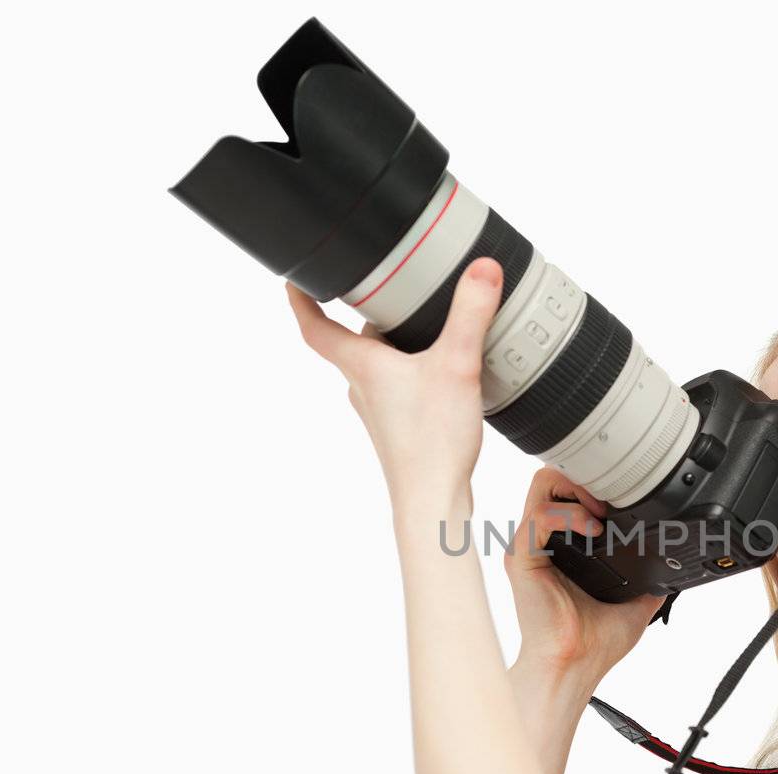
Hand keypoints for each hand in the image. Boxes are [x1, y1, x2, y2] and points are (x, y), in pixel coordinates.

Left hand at [285, 257, 503, 515]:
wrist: (432, 501)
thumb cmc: (431, 442)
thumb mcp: (456, 365)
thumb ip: (469, 314)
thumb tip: (482, 269)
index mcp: (362, 366)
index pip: (315, 326)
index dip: (301, 299)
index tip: (296, 279)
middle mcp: (363, 387)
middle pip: (356, 341)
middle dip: (373, 315)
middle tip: (392, 289)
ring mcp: (379, 411)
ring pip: (380, 366)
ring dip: (398, 346)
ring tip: (429, 328)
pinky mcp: (399, 429)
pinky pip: (400, 389)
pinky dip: (415, 374)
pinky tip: (445, 376)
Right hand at [505, 466, 666, 683]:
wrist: (574, 667)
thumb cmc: (591, 643)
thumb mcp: (632, 604)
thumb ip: (648, 583)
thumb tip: (672, 574)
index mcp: (559, 548)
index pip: (565, 492)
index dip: (591, 485)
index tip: (619, 500)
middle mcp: (540, 543)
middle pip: (551, 479)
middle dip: (583, 479)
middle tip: (609, 503)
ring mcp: (528, 547)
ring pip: (541, 486)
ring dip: (578, 491)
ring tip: (602, 516)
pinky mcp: (521, 558)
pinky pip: (539, 517)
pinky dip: (569, 514)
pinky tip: (594, 530)